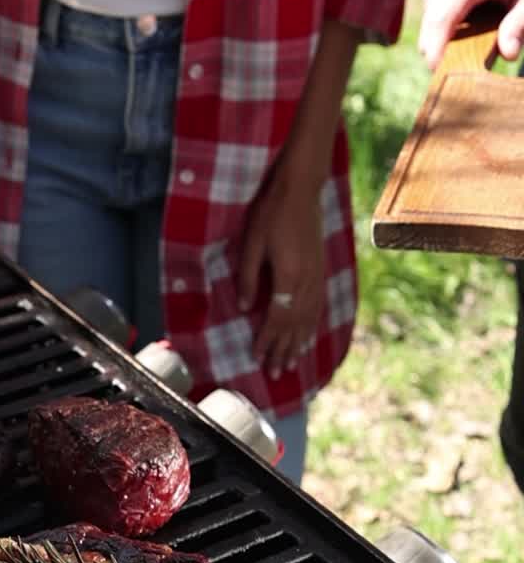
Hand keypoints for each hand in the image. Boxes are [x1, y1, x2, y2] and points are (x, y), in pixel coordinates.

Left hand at [238, 172, 324, 379]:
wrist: (301, 189)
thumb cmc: (271, 212)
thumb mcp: (251, 243)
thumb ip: (247, 277)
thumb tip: (242, 308)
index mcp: (288, 276)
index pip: (276, 317)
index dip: (268, 340)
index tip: (259, 357)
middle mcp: (306, 281)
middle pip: (294, 324)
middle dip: (283, 350)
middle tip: (274, 373)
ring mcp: (317, 276)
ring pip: (308, 319)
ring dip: (298, 344)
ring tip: (290, 364)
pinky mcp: (321, 271)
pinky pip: (318, 307)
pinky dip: (312, 326)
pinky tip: (308, 338)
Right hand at [419, 0, 523, 68]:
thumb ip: (520, 23)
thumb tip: (509, 54)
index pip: (442, 16)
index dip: (435, 48)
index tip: (439, 73)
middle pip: (430, 25)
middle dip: (442, 51)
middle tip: (467, 68)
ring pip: (428, 25)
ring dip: (446, 41)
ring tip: (475, 38)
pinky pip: (430, 18)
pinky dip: (444, 31)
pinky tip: (468, 26)